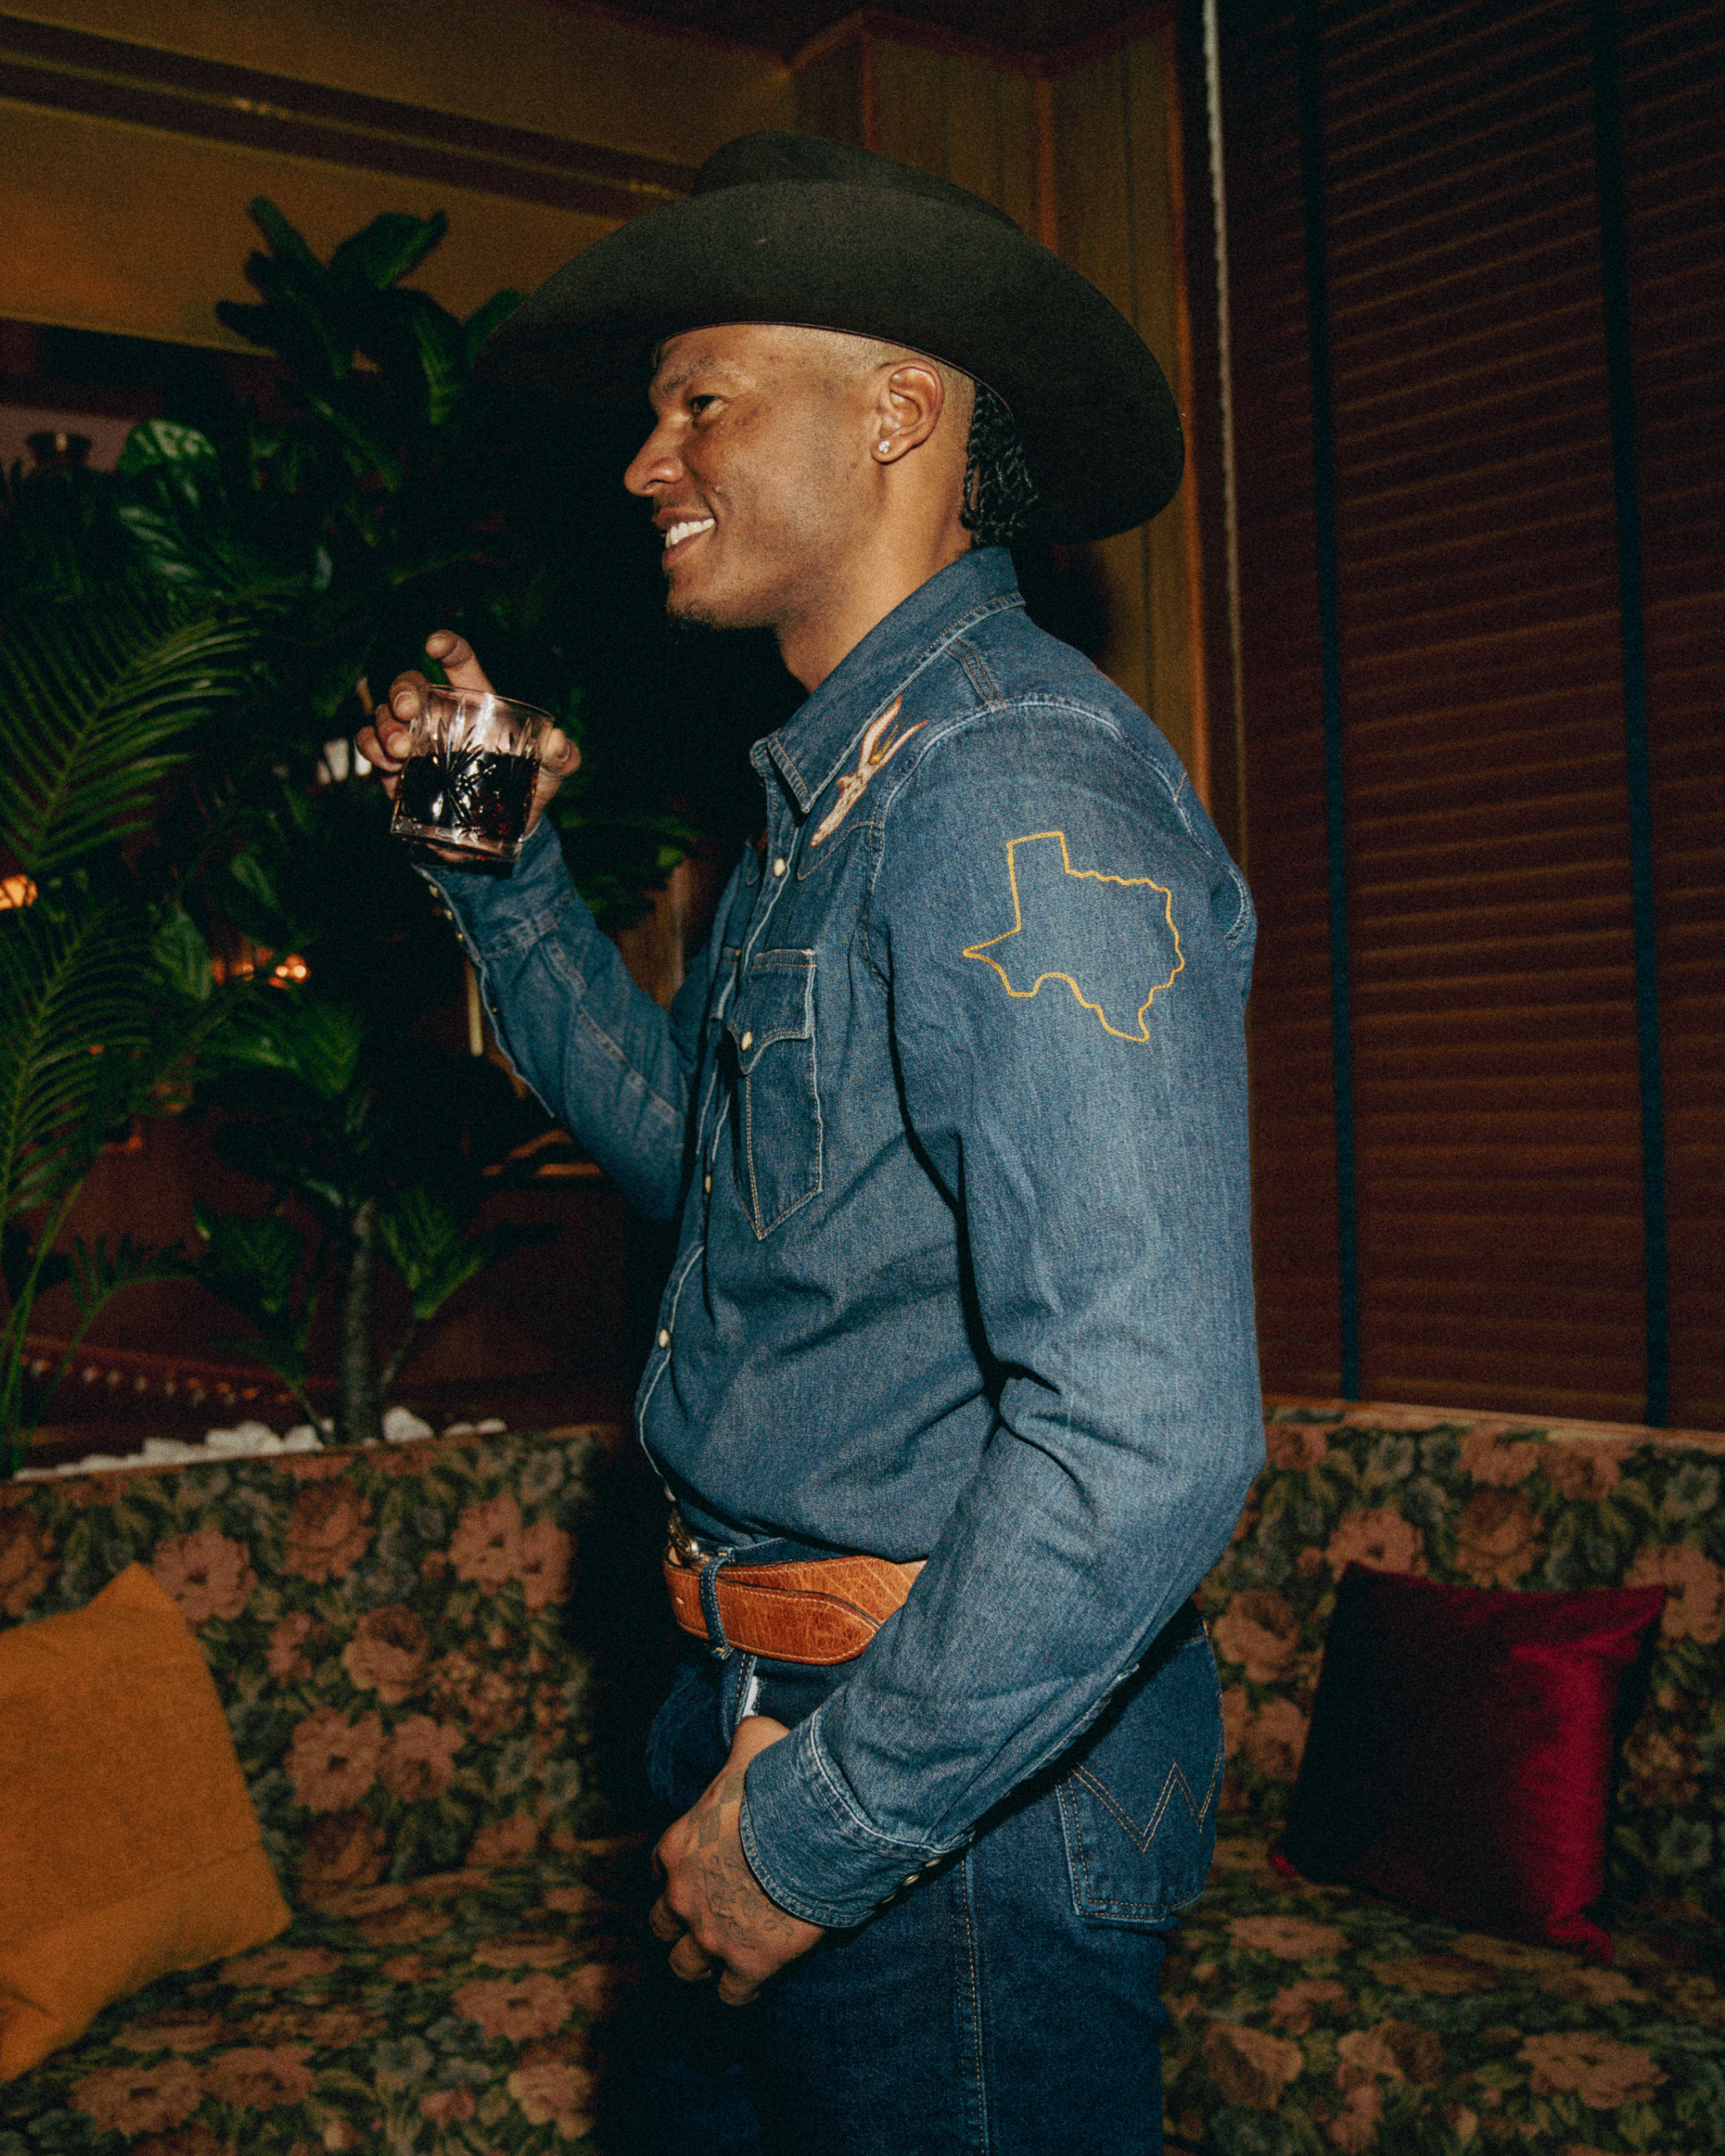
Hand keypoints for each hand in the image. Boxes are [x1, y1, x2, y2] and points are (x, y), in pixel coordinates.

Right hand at [356, 630, 579, 841]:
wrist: (497, 837)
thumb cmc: (525, 790)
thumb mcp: (550, 774)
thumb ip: (562, 757)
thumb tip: (558, 742)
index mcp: (477, 703)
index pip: (459, 662)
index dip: (447, 645)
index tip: (434, 644)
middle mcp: (441, 715)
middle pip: (410, 684)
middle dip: (402, 691)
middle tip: (409, 711)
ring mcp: (415, 740)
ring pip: (384, 714)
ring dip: (384, 725)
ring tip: (400, 749)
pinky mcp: (396, 769)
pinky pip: (370, 746)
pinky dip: (370, 749)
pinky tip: (388, 764)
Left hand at [648, 1714, 823, 2005]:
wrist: (812, 1832)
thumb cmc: (781, 1782)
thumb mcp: (756, 1740)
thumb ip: (746, 1737)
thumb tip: (752, 1726)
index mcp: (677, 1848)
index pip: (658, 1871)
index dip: (676, 1875)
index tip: (697, 1875)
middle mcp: (683, 1897)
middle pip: (661, 1927)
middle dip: (679, 1927)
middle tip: (706, 1922)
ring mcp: (712, 1935)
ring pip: (685, 1968)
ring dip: (701, 1964)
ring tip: (724, 1959)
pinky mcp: (748, 1965)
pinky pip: (732, 1996)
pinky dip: (741, 1990)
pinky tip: (758, 1979)